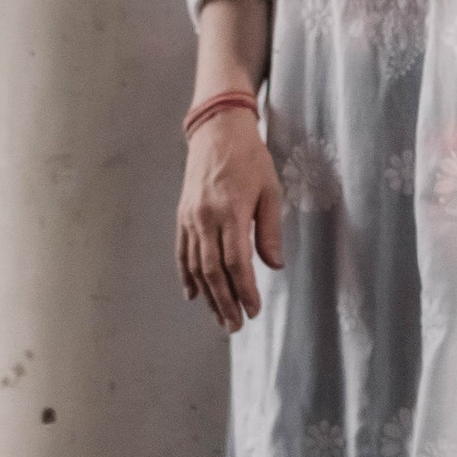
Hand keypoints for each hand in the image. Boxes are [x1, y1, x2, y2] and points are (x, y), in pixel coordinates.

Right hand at [177, 110, 283, 332]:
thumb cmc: (249, 158)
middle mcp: (206, 217)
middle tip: (235, 325)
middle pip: (213, 270)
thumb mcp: (270, 190)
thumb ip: (270, 230)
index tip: (253, 309)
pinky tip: (194, 295)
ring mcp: (190, 218)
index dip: (245, 290)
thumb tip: (274, 265)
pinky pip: (182, 252)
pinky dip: (187, 276)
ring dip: (208, 296)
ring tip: (220, 318)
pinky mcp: (182, 216)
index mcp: (230, 211)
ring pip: (196, 266)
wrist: (216, 130)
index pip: (236, 262)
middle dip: (225, 302)